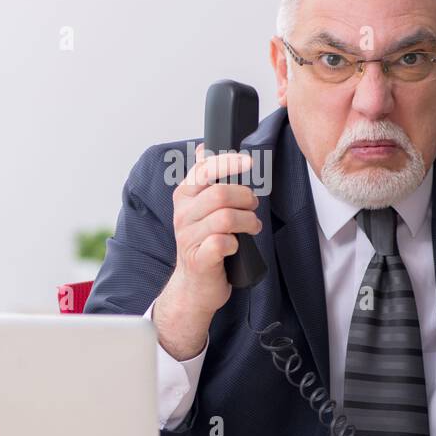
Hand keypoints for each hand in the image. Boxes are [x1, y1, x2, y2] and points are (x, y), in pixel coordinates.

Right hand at [153, 144, 260, 358]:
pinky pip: (222, 243)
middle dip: (246, 199)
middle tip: (252, 208)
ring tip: (252, 227)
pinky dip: (236, 243)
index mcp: (184, 197)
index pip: (203, 170)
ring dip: (248, 222)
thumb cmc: (203, 245)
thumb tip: (205, 149)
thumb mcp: (200, 209)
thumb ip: (204, 180)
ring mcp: (188, 239)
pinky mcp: (199, 260)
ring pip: (225, 218)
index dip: (228, 163)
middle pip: (220, 194)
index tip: (248, 163)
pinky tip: (237, 246)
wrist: (194, 286)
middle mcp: (182, 216)